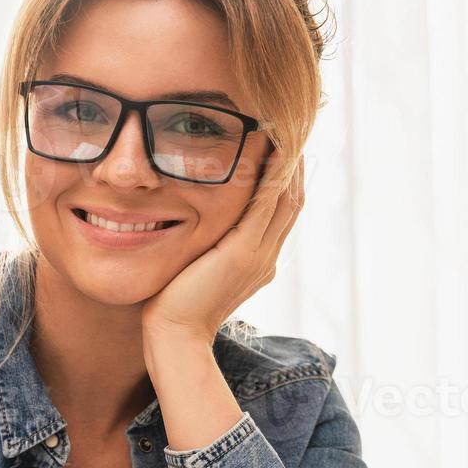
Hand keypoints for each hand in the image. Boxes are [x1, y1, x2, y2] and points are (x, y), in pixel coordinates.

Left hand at [140, 146, 304, 347]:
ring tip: (287, 130)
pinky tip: (273, 150)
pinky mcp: (242, 253)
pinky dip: (273, 176)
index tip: (281, 150)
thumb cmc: (174, 307)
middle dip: (293, 165)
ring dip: (288, 164)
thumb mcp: (196, 269)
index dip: (285, 181)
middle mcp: (266, 257)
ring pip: (286, 200)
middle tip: (291, 130)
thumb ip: (205, 248)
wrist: (176, 337)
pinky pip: (266, 205)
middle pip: (292, 202)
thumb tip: (194, 230)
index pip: (280, 213)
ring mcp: (258, 256)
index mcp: (258, 262)